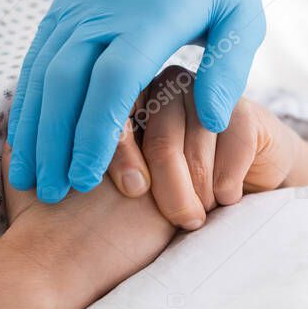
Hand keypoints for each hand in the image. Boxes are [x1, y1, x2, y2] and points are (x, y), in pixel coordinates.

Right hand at [7, 0, 265, 202]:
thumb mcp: (244, 15)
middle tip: (51, 194)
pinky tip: (25, 138)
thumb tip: (210, 121)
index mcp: (151, 11)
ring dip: (32, 128)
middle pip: (65, 80)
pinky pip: (36, 57)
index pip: (113, 80)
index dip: (96, 132)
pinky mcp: (63, 4)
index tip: (86, 178)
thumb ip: (229, 68)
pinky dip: (27, 101)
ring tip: (29, 179)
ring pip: (41, 71)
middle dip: (53, 142)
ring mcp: (76, 3)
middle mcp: (103, 6)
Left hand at [107, 66, 307, 229]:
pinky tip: (227, 198)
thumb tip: (65, 187)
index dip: (121, 158)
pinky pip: (234, 146)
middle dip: (171, 192)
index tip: (131, 192)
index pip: (114, 125)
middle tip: (184, 221)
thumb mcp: (134, 185)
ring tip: (203, 212)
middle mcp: (162, 87)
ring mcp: (204, 91)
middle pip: (161, 144)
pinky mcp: (241, 105)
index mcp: (125, 100)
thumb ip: (101, 176)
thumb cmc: (173, 186)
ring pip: (199, 151)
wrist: (237, 179)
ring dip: (202, 194)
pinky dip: (229, 182)